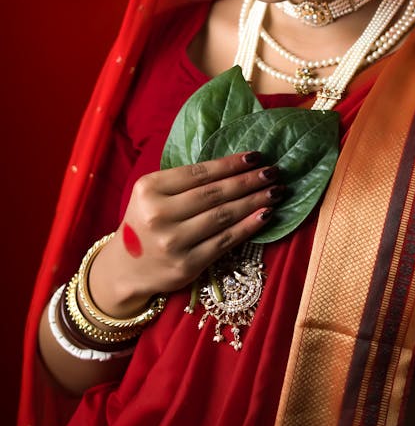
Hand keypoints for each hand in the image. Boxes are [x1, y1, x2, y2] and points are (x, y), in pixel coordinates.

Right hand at [89, 153, 284, 315]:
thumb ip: (184, 181)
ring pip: (224, 216)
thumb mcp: (153, 194)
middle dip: (249, 181)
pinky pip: (225, 241)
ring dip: (255, 201)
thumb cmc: (146, 222)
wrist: (126, 269)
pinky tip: (266, 215)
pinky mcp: (187, 265)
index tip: (256, 156)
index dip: (231, 164)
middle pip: (215, 193)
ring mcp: (173, 242)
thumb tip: (235, 165)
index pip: (199, 173)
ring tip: (276, 191)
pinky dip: (249, 226)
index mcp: (149, 189)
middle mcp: (159, 214)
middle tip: (274, 171)